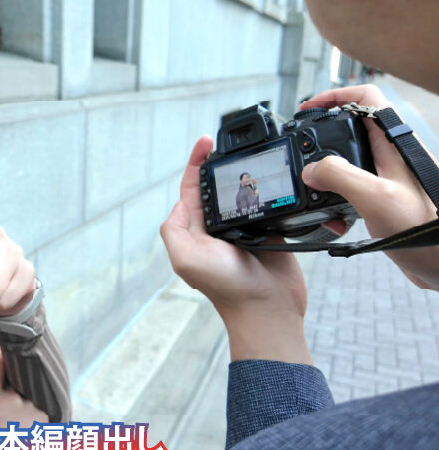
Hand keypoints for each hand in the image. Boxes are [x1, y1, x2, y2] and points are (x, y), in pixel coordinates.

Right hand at [0, 337, 46, 449]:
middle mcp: (13, 399)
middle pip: (16, 374)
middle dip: (15, 374)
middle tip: (11, 388)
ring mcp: (31, 405)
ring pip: (29, 387)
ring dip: (27, 392)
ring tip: (20, 410)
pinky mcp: (45, 413)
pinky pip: (40, 399)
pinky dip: (36, 402)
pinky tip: (29, 416)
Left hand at [160, 136, 310, 363]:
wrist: (268, 308)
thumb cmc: (226, 288)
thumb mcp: (185, 259)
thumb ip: (174, 229)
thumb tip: (181, 201)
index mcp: (194, 229)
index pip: (192, 188)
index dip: (196, 163)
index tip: (206, 141)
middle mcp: (216, 228)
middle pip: (217, 186)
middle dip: (221, 163)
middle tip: (232, 144)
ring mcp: (243, 228)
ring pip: (243, 191)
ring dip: (246, 173)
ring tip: (253, 155)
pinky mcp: (268, 231)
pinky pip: (268, 203)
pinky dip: (270, 189)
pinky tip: (275, 177)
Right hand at [300, 84, 438, 289]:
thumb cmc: (425, 229)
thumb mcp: (375, 197)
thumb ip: (339, 176)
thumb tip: (310, 169)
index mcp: (393, 143)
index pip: (365, 98)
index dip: (334, 96)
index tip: (307, 109)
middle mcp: (390, 155)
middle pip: (349, 129)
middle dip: (320, 140)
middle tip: (299, 150)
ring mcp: (386, 177)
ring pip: (346, 162)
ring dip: (325, 178)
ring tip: (312, 194)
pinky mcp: (381, 199)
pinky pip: (350, 191)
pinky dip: (335, 204)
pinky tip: (334, 222)